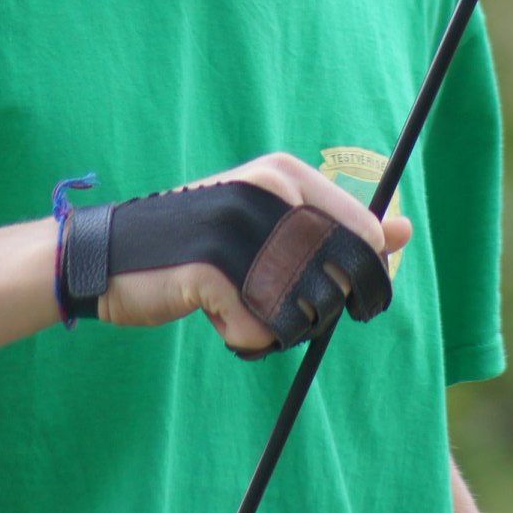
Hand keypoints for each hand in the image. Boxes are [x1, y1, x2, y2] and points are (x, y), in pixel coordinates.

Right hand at [98, 153, 410, 352]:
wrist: (107, 256)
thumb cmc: (197, 244)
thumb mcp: (269, 222)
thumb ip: (333, 227)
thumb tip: (405, 231)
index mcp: (285, 173)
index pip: (367, 234)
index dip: (366, 278)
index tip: (346, 298)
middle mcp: (268, 192)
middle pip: (342, 278)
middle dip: (322, 312)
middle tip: (281, 312)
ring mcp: (239, 228)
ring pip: (305, 312)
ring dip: (278, 328)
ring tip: (242, 308)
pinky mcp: (211, 270)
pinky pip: (259, 331)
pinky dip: (242, 339)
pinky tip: (214, 317)